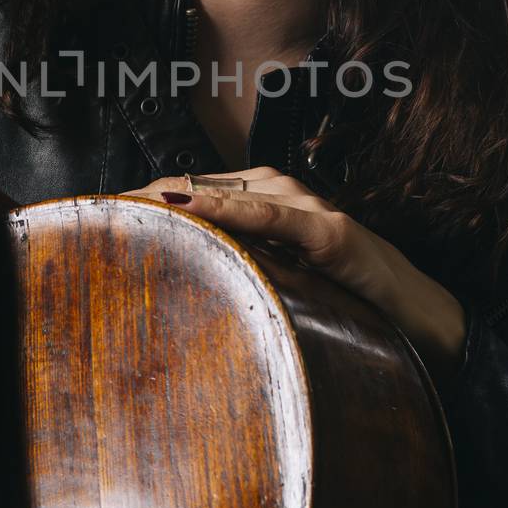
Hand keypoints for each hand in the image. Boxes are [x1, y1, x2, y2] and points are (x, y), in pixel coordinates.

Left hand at [117, 166, 467, 385]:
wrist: (419, 320)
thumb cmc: (343, 303)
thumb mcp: (271, 288)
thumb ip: (231, 275)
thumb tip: (169, 290)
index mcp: (262, 203)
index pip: (187, 194)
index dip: (140, 203)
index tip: (91, 216)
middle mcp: (280, 193)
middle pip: (195, 188)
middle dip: (142, 200)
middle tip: (89, 213)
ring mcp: (307, 208)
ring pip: (227, 193)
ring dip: (172, 199)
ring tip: (122, 207)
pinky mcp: (330, 233)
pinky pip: (272, 215)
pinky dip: (229, 207)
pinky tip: (190, 205)